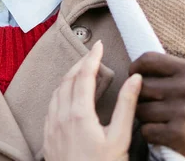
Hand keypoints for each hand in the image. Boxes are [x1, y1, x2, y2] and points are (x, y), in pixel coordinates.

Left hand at [44, 41, 142, 160]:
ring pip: (57, 92)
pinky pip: (50, 106)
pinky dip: (60, 93)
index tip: (98, 45)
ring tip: (81, 71)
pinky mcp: (48, 139)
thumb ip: (127, 106)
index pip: (84, 75)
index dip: (92, 57)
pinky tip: (67, 97)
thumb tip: (135, 78)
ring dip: (69, 77)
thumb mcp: (121, 138)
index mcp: (79, 114)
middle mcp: (61, 117)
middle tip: (92, 55)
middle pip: (68, 79)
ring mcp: (52, 128)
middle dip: (80, 63)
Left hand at [130, 52, 184, 160]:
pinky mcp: (178, 134)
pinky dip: (150, 133)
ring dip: (144, 116)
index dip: (136, 67)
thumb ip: (177, 71)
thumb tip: (143, 68)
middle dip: (139, 96)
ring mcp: (181, 111)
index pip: (148, 59)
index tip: (134, 75)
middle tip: (148, 102)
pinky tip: (162, 132)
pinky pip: (147, 130)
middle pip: (140, 86)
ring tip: (157, 118)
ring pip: (140, 110)